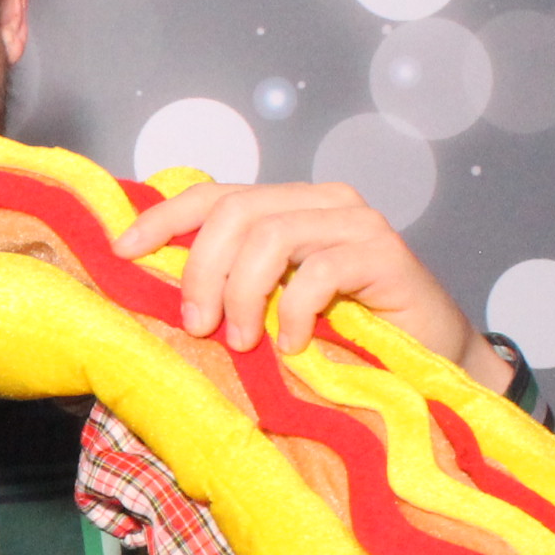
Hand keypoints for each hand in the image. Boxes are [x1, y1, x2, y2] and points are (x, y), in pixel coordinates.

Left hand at [112, 179, 513, 388]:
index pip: (213, 194)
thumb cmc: (344, 338)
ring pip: (270, 235)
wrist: (432, 361)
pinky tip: (294, 344)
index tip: (121, 252)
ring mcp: (357, 223)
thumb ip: (230, 285)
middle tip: (197, 326)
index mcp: (288, 206)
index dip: (162, 218)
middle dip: (201, 271)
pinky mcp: (386, 253)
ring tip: (242, 341)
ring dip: (242, 295)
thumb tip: (152, 287)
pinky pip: (318, 271)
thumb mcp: (271, 308)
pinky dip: (294, 312)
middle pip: (234, 211)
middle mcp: (322, 201)